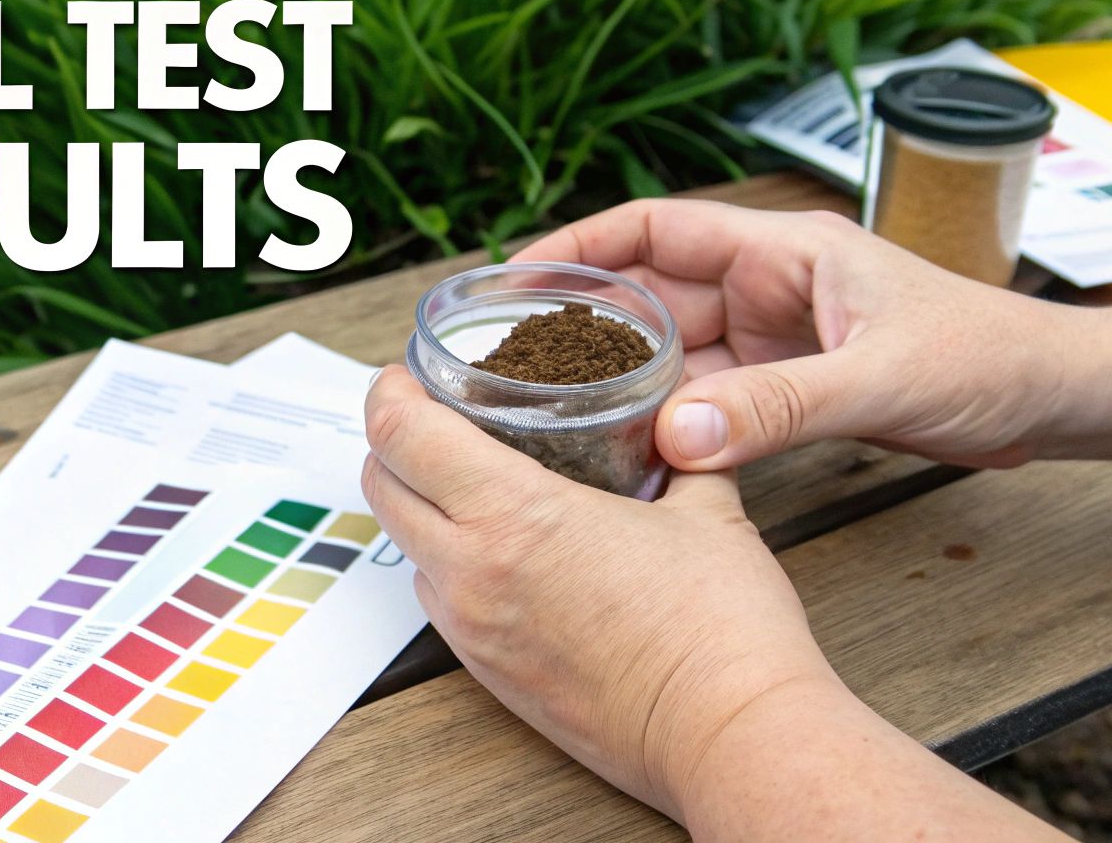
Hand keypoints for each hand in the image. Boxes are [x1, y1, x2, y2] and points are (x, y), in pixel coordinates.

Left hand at [361, 365, 839, 821]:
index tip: (404, 377)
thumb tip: (680, 421)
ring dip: (422, 510)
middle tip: (433, 419)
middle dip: (394, 444)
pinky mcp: (491, 678)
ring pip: (407, 551)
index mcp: (514, 517)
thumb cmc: (721, 626)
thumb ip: (679, 451)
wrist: (729, 734)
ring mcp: (476, 634)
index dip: (391, 395)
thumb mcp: (705, 505)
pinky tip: (506, 555)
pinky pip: (442, 605)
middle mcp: (474, 576)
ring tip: (471, 483)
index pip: (403, 437)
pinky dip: (452, 567)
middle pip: (382, 489)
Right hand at [513, 199, 1084, 469]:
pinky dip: (672, 421)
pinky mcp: (793, 386)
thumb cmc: (991, 358)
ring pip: (674, 353)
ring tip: (555, 411)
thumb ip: (780, 408)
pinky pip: (711, 399)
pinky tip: (634, 451)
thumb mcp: (881, 380)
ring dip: (624, 380)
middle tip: (516, 364)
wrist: (1054, 401)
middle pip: (652, 295)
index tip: (518, 276)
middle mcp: (770, 287)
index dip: (582, 245)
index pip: (658, 227)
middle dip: (586, 324)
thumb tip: (678, 434)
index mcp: (785, 250)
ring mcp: (778, 339)